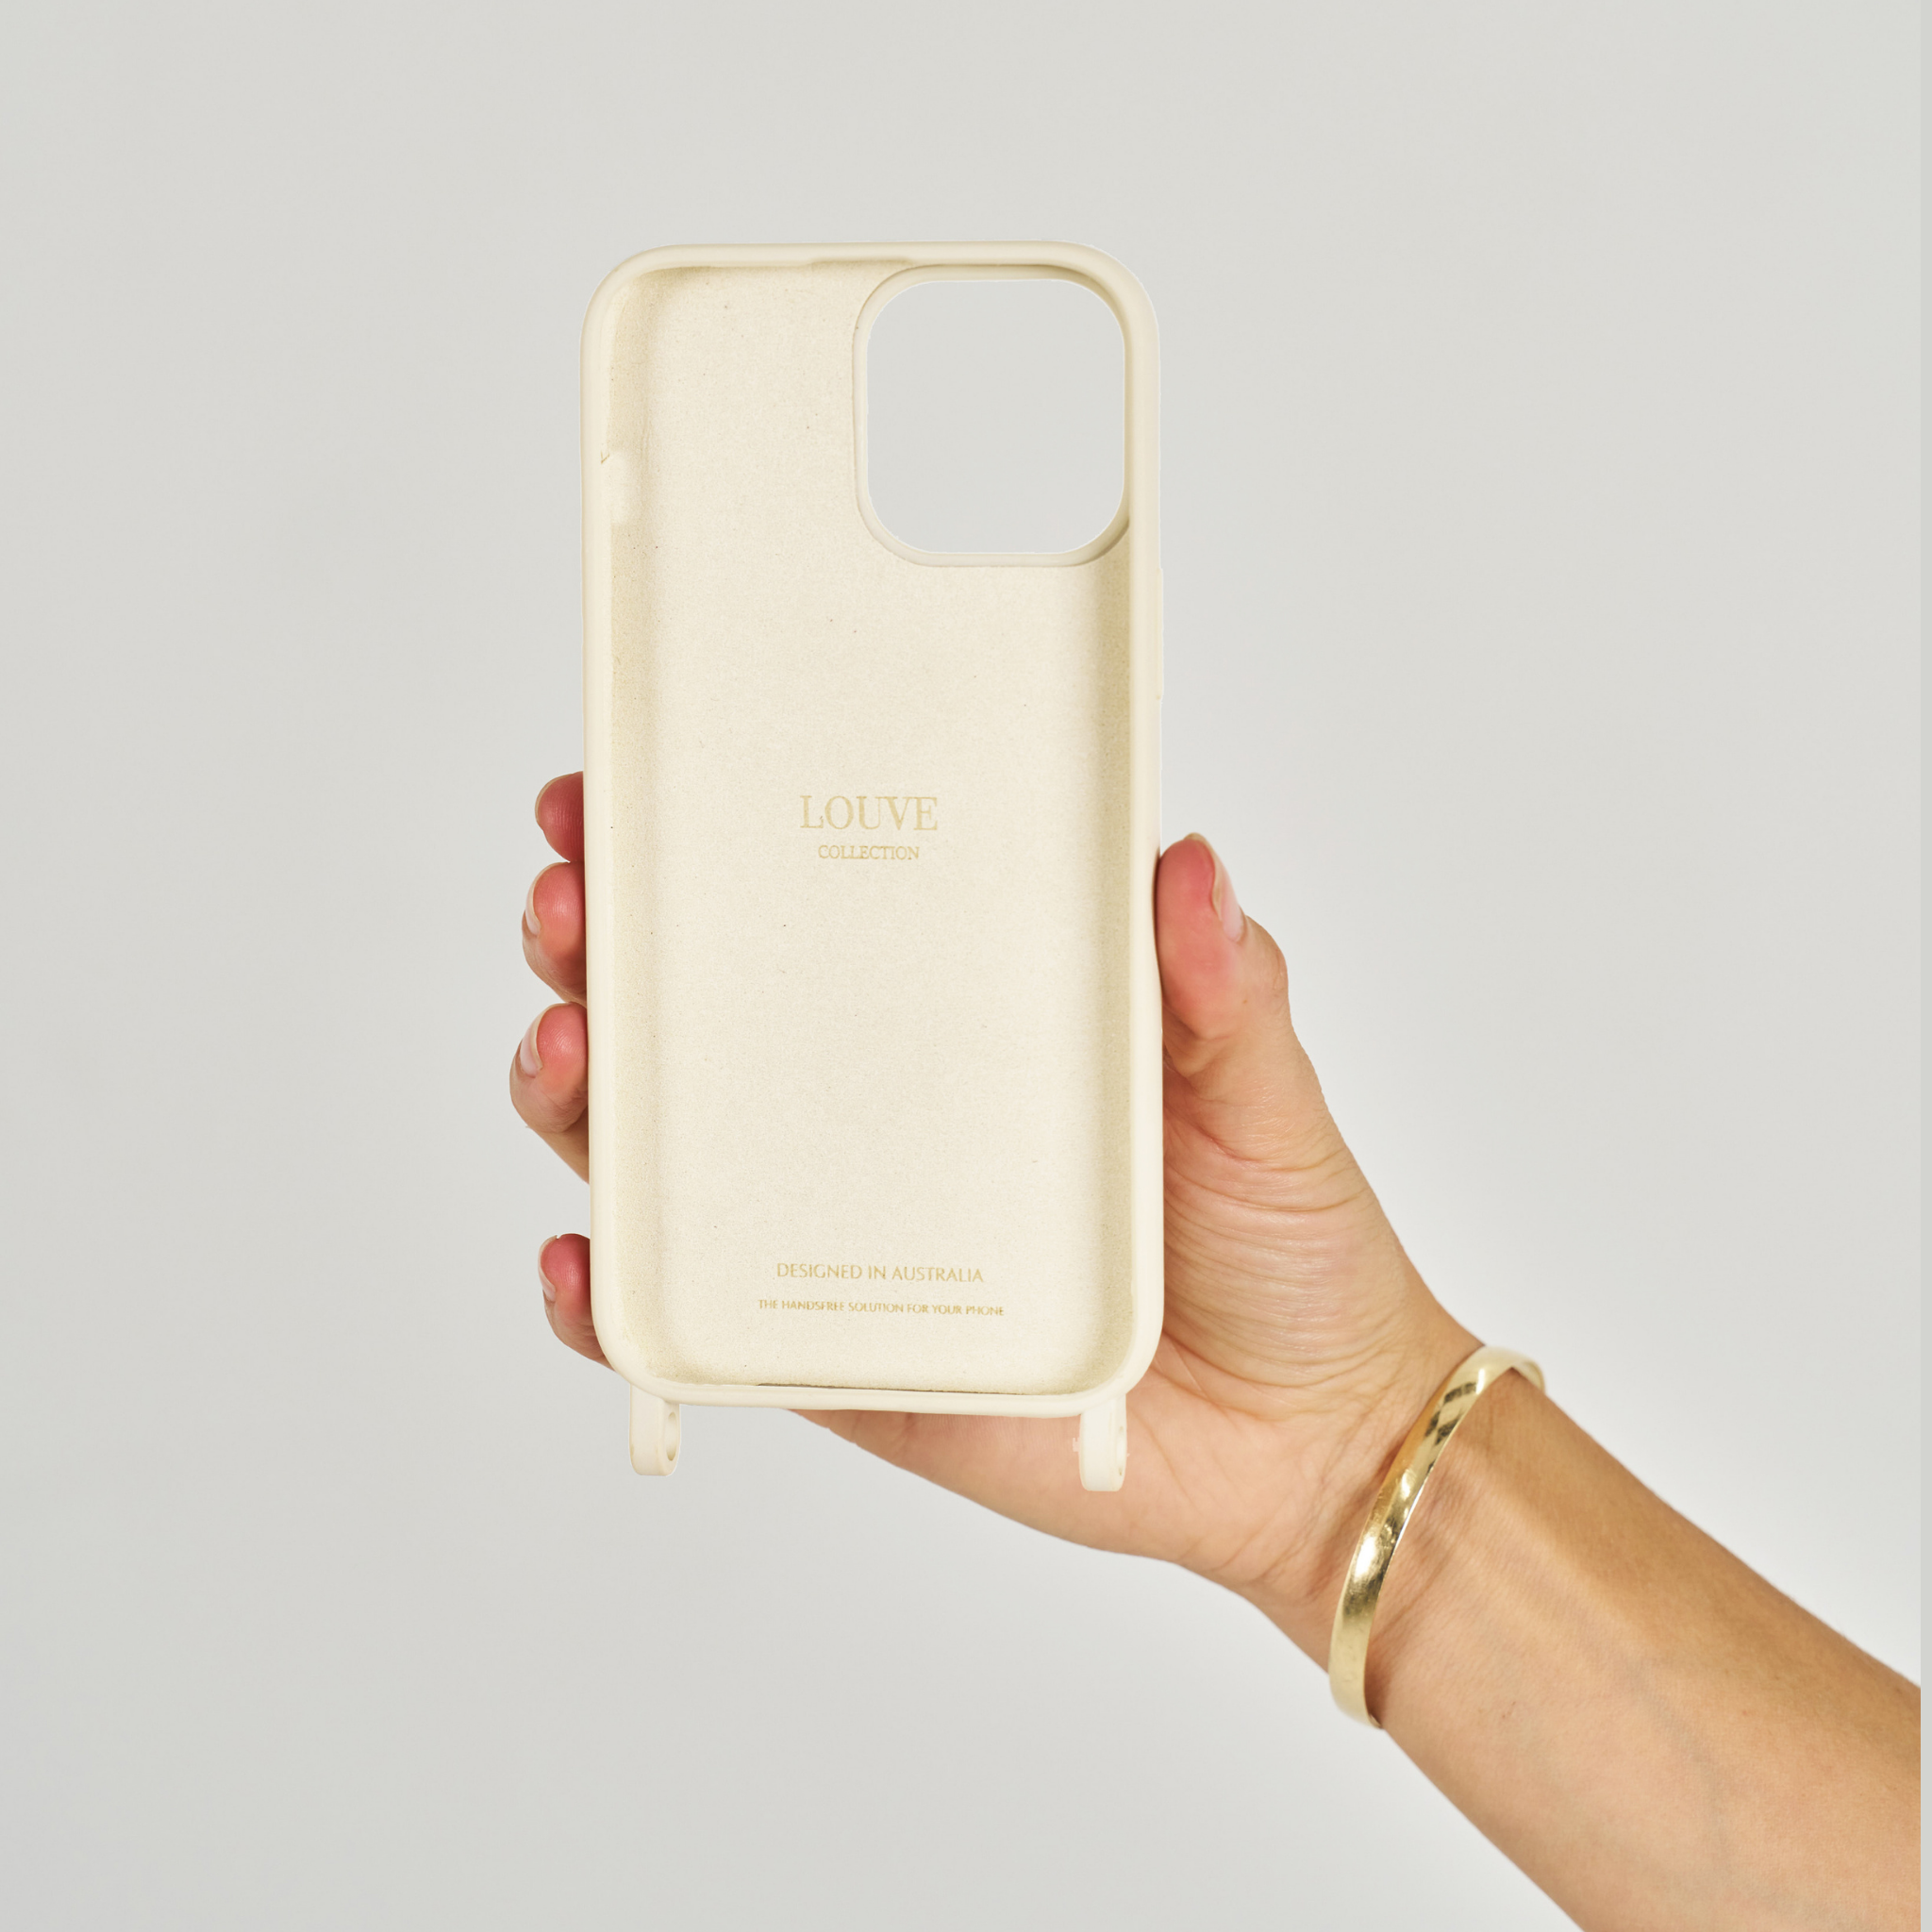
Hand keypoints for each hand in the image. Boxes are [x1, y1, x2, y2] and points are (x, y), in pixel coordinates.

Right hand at [510, 773, 1474, 1655]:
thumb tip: (1187, 862)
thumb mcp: (1261, 1087)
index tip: (639, 775)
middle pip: (696, 1017)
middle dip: (602, 944)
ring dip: (578, 1099)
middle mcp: (880, 1116)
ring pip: (664, 1156)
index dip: (710, 841)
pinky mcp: (836, 1357)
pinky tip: (583, 1258)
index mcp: (965, 1023)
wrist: (1305, 1445)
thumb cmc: (1286, 1247)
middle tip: (574, 896)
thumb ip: (1227, 987)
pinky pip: (688, 1326)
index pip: (812, 907)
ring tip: (567, 1052)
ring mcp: (843, 1234)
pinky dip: (612, 1300)